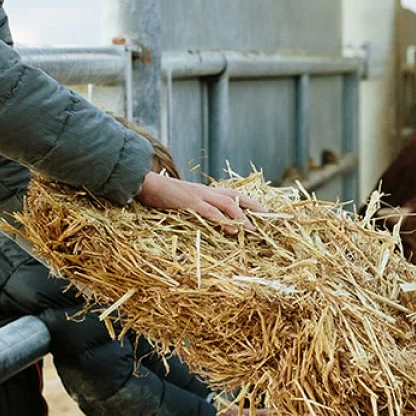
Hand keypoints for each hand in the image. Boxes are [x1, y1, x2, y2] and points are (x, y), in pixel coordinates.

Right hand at [138, 173, 269, 233]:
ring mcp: (199, 196)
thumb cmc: (164, 196)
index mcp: (207, 191)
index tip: (266, 211)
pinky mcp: (189, 202)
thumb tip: (214, 224)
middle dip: (254, 206)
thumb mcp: (185, 203)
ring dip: (242, 216)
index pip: (234, 194)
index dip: (251, 202)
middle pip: (237, 196)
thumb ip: (200, 211)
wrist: (146, 185)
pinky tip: (231, 229)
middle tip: (269, 217)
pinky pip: (209, 211)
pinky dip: (222, 220)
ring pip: (227, 204)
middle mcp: (207, 191)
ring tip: (253, 229)